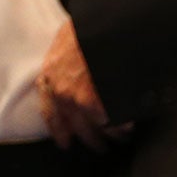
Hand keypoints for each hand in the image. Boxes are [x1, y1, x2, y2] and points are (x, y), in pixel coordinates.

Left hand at [36, 20, 120, 151]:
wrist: (96, 29)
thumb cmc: (80, 32)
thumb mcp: (60, 45)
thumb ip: (60, 64)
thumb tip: (65, 70)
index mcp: (48, 78)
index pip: (49, 112)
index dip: (57, 130)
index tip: (64, 142)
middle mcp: (60, 93)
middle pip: (74, 126)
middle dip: (88, 138)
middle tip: (98, 146)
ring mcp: (79, 99)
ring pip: (94, 127)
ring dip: (108, 135)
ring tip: (119, 138)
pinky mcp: (97, 102)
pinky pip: (111, 121)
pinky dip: (121, 125)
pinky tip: (128, 126)